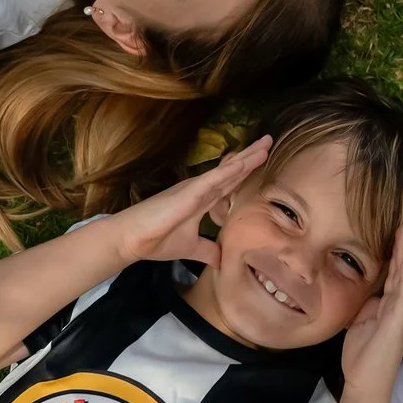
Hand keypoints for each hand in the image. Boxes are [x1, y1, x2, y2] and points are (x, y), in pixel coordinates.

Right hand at [107, 135, 272, 267]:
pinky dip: (228, 171)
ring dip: (246, 158)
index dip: (247, 171)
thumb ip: (209, 251)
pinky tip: (243, 162)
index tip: (264, 159)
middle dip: (252, 157)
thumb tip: (222, 261)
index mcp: (203, 200)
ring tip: (265, 145)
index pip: (230, 183)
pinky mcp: (188, 193)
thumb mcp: (192, 248)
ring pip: (226, 171)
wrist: (133, 240)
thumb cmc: (157, 240)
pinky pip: (212, 180)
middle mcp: (201, 190)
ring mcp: (195, 189)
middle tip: (269, 141)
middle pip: (232, 171)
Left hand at [340, 230, 402, 401]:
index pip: (394, 278)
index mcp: (390, 309)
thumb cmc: (361, 357)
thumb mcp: (360, 324)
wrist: (365, 382)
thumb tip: (366, 294)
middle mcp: (400, 309)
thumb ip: (366, 308)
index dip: (396, 258)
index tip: (397, 238)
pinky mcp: (400, 320)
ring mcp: (402, 314)